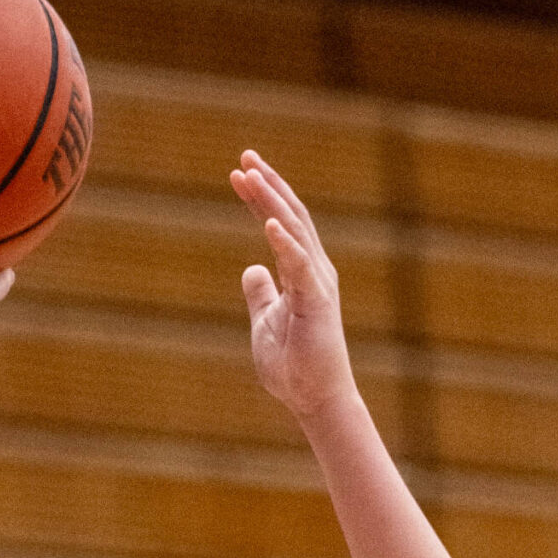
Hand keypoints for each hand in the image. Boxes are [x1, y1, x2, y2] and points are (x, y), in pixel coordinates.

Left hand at [231, 151, 356, 428]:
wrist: (316, 400)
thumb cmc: (294, 366)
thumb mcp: (266, 321)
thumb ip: (261, 293)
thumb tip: (251, 269)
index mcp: (302, 272)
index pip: (282, 222)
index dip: (261, 196)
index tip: (239, 173)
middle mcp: (314, 269)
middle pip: (290, 215)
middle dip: (267, 185)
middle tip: (244, 157)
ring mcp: (318, 283)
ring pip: (295, 230)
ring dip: (272, 201)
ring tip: (250, 175)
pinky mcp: (317, 301)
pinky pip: (299, 265)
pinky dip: (284, 241)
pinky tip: (268, 220)